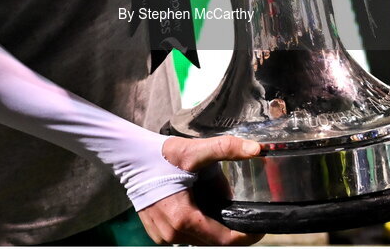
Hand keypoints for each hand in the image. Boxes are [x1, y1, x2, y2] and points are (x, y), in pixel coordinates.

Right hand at [138, 135, 262, 245]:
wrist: (131, 156)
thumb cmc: (161, 155)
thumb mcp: (196, 151)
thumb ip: (226, 148)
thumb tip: (254, 149)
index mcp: (183, 219)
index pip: (223, 240)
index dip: (244, 236)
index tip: (258, 229)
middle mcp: (172, 234)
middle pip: (211, 240)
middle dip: (227, 226)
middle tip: (238, 209)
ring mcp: (163, 236)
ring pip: (198, 239)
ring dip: (211, 225)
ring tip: (215, 203)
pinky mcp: (157, 233)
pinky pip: (185, 235)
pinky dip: (196, 224)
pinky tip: (198, 205)